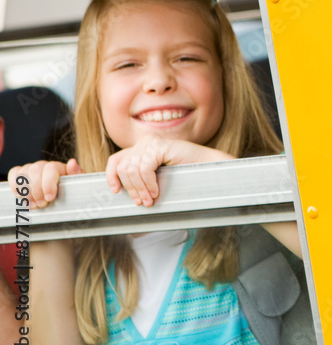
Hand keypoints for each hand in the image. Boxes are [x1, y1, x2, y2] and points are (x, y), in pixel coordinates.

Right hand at [7, 159, 81, 208]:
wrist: (63, 196)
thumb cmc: (70, 190)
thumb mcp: (77, 184)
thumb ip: (76, 174)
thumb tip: (72, 162)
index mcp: (59, 167)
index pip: (51, 168)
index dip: (48, 184)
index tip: (49, 198)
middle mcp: (44, 166)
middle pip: (35, 171)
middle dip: (37, 191)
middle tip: (41, 204)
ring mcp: (32, 169)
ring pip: (24, 173)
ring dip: (26, 191)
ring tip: (32, 204)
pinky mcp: (22, 174)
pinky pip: (14, 173)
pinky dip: (15, 185)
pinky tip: (22, 196)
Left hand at [105, 135, 232, 205]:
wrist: (207, 167)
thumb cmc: (185, 173)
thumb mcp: (155, 176)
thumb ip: (140, 176)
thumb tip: (120, 189)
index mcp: (141, 148)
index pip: (116, 160)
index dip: (111, 176)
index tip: (115, 191)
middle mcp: (144, 142)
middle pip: (122, 168)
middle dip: (130, 188)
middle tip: (142, 202)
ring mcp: (151, 142)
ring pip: (131, 170)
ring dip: (140, 189)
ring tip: (150, 199)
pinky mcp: (160, 146)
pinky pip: (144, 168)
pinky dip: (148, 183)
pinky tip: (157, 191)